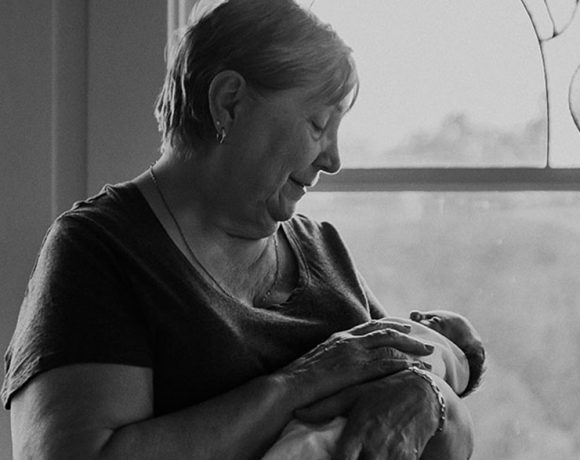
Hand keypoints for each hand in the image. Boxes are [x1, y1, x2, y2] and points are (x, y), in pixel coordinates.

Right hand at [279, 320, 434, 408]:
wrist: (289, 384)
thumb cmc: (300, 378)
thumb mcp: (319, 359)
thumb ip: (334, 355)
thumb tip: (343, 361)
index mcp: (340, 337)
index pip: (371, 325)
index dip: (390, 324)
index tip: (405, 325)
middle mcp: (349, 340)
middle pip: (385, 331)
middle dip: (407, 334)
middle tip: (424, 338)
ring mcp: (354, 352)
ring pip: (390, 344)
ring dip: (412, 347)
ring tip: (428, 352)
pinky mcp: (356, 367)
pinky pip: (386, 362)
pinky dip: (404, 363)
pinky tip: (416, 367)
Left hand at [295, 370, 440, 459]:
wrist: (425, 393)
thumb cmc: (383, 390)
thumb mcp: (354, 393)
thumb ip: (325, 406)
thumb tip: (297, 413)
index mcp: (359, 432)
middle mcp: (376, 448)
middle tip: (345, 458)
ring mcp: (394, 457)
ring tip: (360, 456)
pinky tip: (372, 457)